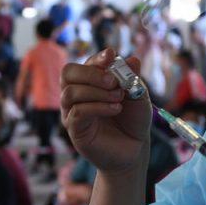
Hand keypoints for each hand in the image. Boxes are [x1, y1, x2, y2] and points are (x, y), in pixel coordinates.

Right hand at [60, 48, 150, 175]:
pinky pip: (77, 112)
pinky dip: (97, 107)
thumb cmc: (133, 120)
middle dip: (91, 73)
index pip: (86, 63)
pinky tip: (115, 109)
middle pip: (67, 73)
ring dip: (96, 92)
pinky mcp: (74, 129)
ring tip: (118, 99)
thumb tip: (132, 59)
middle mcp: (77, 94)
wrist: (135, 149)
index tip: (111, 55)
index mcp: (90, 82)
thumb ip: (132, 77)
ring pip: (70, 92)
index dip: (97, 58)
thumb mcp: (138, 95)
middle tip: (113, 81)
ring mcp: (72, 111)